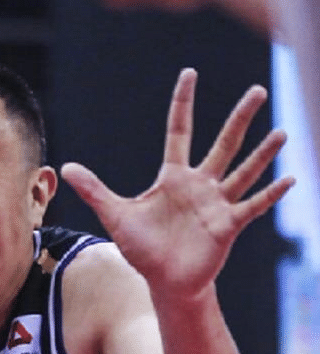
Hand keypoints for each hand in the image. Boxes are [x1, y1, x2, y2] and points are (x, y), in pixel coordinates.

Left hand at [62, 68, 293, 298]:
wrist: (163, 280)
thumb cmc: (141, 247)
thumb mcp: (115, 215)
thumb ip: (94, 190)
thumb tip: (64, 168)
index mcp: (172, 176)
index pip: (180, 130)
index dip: (183, 102)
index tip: (189, 73)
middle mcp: (199, 184)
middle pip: (223, 144)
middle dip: (239, 118)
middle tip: (258, 90)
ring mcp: (216, 204)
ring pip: (243, 171)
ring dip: (262, 153)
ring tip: (281, 132)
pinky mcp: (228, 226)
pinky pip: (252, 206)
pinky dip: (269, 194)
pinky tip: (289, 178)